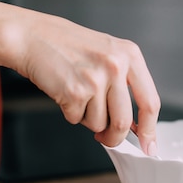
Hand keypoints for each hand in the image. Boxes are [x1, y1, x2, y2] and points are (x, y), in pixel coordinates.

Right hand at [15, 13, 159, 154]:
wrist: (32, 37)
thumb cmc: (66, 46)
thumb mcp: (107, 53)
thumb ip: (125, 84)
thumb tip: (136, 125)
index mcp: (130, 55)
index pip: (150, 102)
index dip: (149, 130)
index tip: (148, 145)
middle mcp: (116, 65)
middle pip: (124, 122)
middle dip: (114, 138)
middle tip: (106, 138)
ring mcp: (95, 79)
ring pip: (100, 124)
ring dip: (87, 119)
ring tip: (78, 95)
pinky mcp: (75, 91)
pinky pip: (77, 119)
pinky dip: (71, 113)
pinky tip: (64, 92)